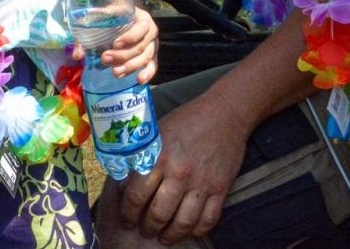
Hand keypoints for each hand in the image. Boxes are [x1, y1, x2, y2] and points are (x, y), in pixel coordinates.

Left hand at [77, 7, 158, 83]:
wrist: (124, 18)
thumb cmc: (113, 16)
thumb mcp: (102, 18)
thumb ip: (89, 32)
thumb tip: (77, 55)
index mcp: (142, 18)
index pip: (141, 28)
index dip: (130, 37)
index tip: (115, 44)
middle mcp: (151, 32)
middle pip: (141, 46)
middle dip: (123, 55)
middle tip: (105, 59)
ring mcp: (152, 45)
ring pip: (146, 58)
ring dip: (131, 66)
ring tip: (115, 72)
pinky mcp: (152, 57)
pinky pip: (153, 66)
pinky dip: (147, 74)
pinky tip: (139, 80)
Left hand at [117, 91, 249, 242]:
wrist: (225, 113)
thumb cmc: (187, 121)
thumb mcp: (157, 133)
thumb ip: (142, 157)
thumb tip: (124, 183)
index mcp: (160, 157)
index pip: (136, 196)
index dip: (128, 213)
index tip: (127, 219)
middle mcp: (179, 173)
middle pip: (158, 214)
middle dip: (148, 227)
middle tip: (145, 230)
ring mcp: (202, 183)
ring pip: (183, 223)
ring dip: (171, 235)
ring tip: (164, 236)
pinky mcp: (221, 188)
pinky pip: (208, 219)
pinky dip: (197, 230)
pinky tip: (189, 230)